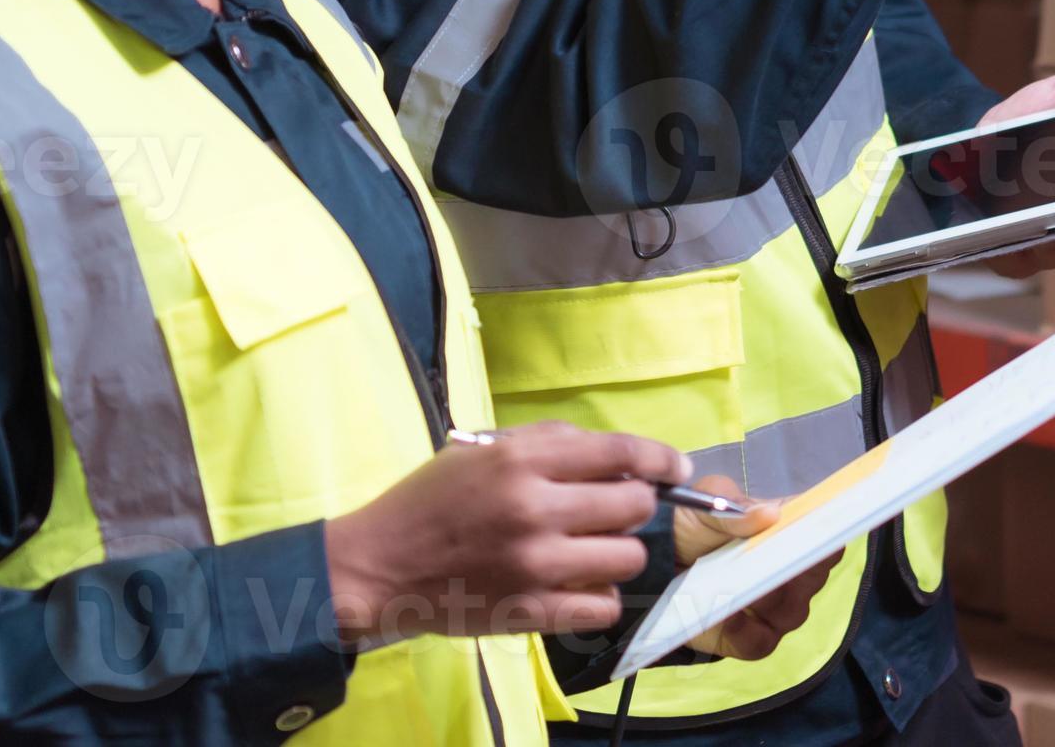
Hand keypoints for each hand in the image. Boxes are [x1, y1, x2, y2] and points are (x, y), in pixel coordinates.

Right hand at [327, 424, 683, 642]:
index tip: (676, 469)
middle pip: (634, 506)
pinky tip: (580, 585)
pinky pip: (603, 606)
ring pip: (626, 558)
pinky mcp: (530, 610)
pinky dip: (601, 596)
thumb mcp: (481, 449)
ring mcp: (535, 564)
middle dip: (636, 507)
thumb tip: (613, 454)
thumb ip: (546, 444)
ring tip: (593, 551)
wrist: (378, 565)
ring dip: (619, 553)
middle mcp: (534, 508)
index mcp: (520, 460)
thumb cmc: (429, 502)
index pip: (620, 453)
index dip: (661, 460)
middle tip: (618, 512)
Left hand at [670, 477, 839, 662]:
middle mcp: (789, 571)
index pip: (823, 530)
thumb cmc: (689, 526)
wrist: (655, 566)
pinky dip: (745, 630)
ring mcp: (773, 608)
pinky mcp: (749, 638)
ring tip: (742, 586)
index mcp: (786, 530)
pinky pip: (760, 642)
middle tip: (776, 556)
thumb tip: (771, 514)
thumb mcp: (706, 505)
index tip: (818, 527)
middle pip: (814, 575)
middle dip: (797, 567)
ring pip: (793, 611)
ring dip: (769, 599)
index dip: (825, 529)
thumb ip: (736, 508)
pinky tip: (727, 614)